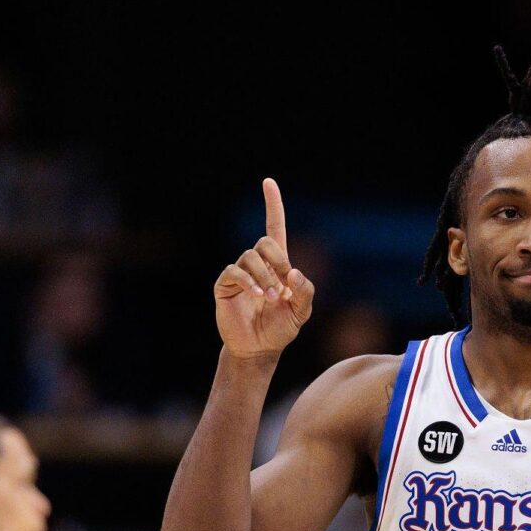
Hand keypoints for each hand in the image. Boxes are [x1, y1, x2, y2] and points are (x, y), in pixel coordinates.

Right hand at [215, 178, 315, 358]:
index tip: (268, 182)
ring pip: (250, 257)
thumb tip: (294, 272)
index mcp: (277, 265)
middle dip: (278, 260)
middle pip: (264, 241)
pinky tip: (258, 296)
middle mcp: (257, 264)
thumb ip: (305, 291)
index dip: (273, 205)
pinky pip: (233, 272)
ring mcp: (240, 274)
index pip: (274, 227)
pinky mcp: (225, 286)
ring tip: (271, 299)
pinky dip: (248, 281)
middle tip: (284, 286)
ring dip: (265, 277)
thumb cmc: (280, 328)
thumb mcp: (301, 311)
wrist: (258, 349)